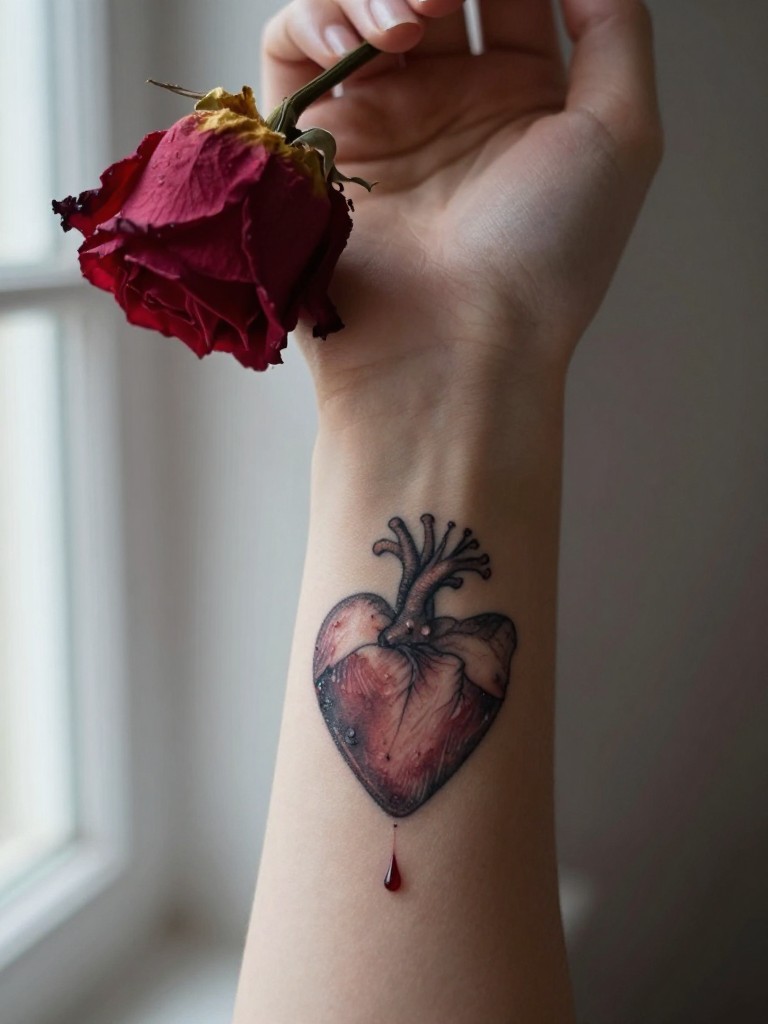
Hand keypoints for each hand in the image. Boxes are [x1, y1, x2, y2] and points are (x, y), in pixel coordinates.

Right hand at [262, 0, 661, 405]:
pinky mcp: (312, 145)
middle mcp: (445, 107)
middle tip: (444, 0)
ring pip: (358, 6)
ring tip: (410, 22)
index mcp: (518, 101)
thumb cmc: (543, 260)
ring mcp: (376, 123)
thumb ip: (613, 29)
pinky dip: (315, 18)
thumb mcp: (621, 136)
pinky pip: (291, 47)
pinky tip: (356, 45)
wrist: (454, 348)